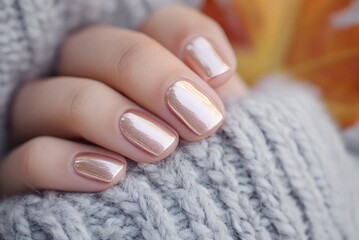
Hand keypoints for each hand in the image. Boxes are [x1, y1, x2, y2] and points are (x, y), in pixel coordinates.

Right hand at [0, 6, 246, 195]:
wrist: (183, 223)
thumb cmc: (204, 174)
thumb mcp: (220, 135)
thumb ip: (214, 97)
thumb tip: (213, 69)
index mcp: (139, 70)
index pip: (153, 26)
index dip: (185, 37)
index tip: (219, 75)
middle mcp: (89, 85)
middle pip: (91, 46)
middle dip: (148, 75)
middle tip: (198, 120)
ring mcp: (53, 128)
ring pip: (46, 97)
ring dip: (105, 114)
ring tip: (161, 148)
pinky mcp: (32, 176)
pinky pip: (26, 160)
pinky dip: (64, 162)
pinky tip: (112, 175)